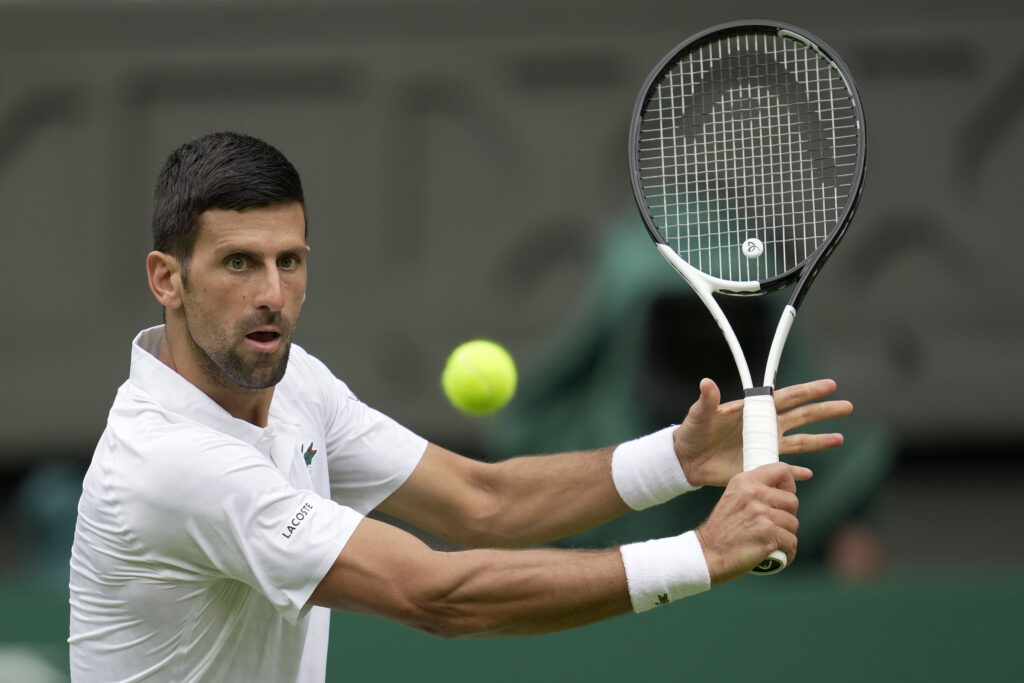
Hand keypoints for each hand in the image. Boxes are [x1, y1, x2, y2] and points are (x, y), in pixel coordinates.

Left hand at [673, 378, 851, 486]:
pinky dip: (797, 472)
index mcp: (755, 410)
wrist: (687, 459)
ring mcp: (765, 446)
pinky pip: (785, 468)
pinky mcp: (761, 464)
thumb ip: (707, 400)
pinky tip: (810, 474)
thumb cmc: (693, 432)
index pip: (787, 398)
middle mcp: (765, 427)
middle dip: (824, 411)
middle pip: (802, 417)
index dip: (809, 391)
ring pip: (800, 442)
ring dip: (820, 441)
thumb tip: (707, 383)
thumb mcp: (700, 414)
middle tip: (848, 406)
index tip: (830, 385)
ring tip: (840, 438)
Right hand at [695, 462, 811, 584]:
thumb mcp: (733, 497)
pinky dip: (787, 552)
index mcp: (745, 481)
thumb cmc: (721, 529)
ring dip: (786, 535)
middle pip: (792, 501)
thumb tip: (780, 489)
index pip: (782, 470)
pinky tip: (778, 552)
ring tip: (772, 540)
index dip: (790, 484)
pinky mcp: (768, 534)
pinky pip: (791, 542)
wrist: (707, 552)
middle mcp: (754, 493)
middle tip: (774, 525)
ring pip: (793, 523)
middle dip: (788, 515)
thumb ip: (753, 490)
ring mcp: (761, 514)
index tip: (786, 494)